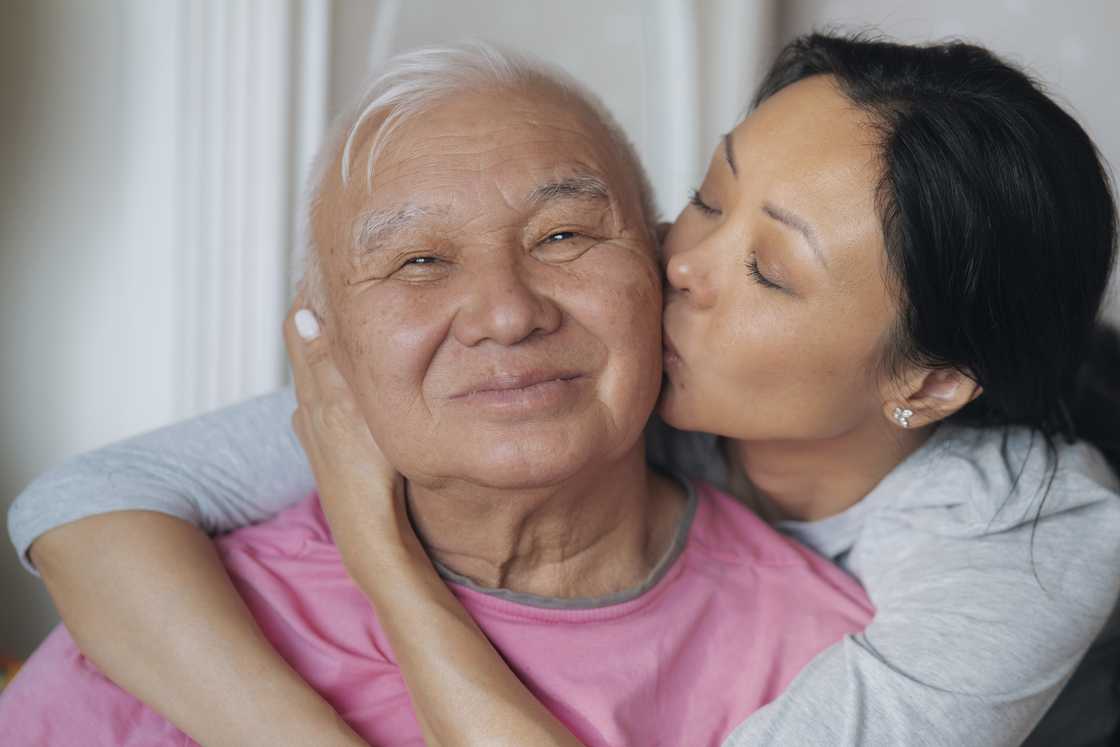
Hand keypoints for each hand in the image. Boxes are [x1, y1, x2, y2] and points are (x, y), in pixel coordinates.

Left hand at [283, 299, 409, 566]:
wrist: (371, 533)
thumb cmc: (370, 473)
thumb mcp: (354, 408)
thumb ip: (331, 362)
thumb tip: (301, 312)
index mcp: (315, 393)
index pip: (301, 328)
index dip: (310, 295)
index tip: (327, 265)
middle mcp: (309, 410)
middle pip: (305, 349)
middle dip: (319, 316)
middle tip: (338, 284)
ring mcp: (317, 433)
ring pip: (316, 377)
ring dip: (328, 349)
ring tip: (349, 325)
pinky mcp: (328, 452)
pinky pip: (325, 403)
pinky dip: (335, 381)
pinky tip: (351, 387)